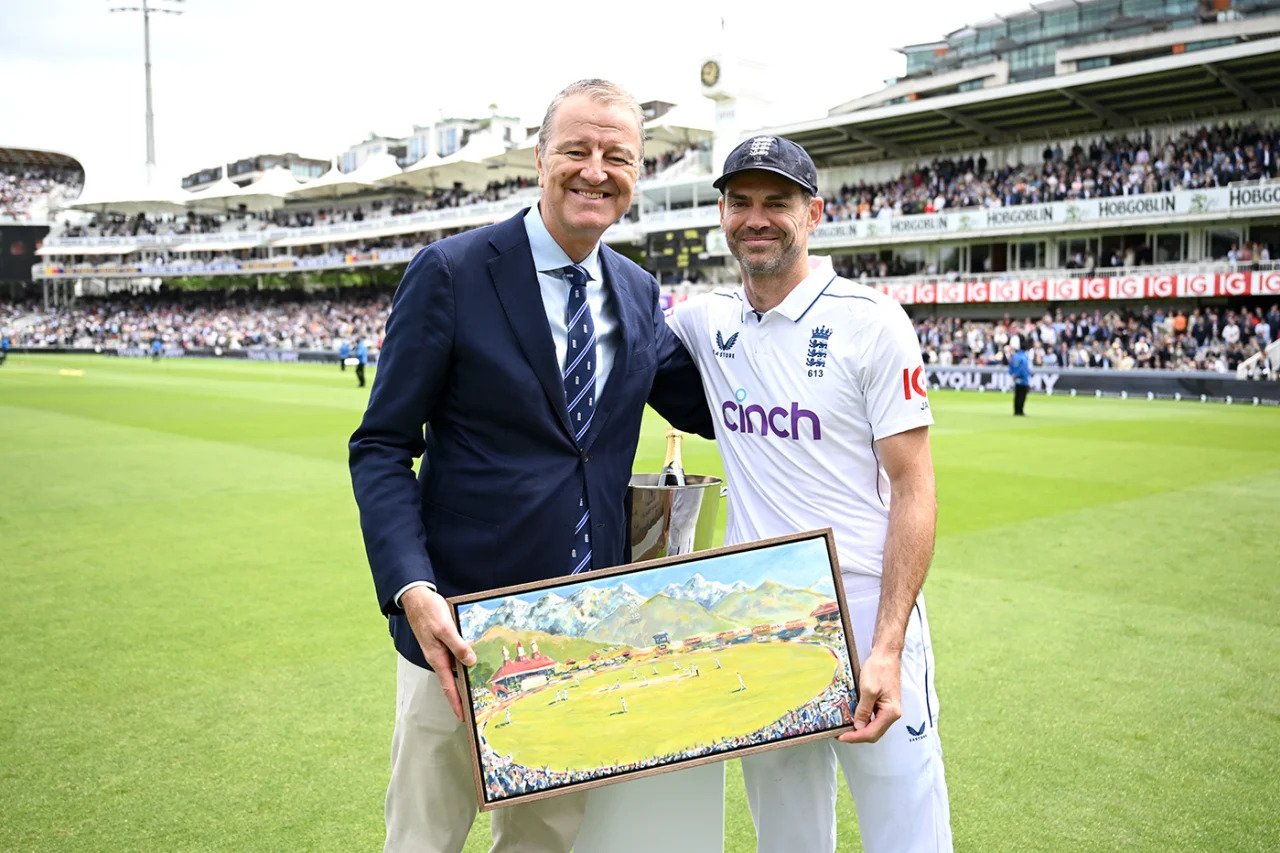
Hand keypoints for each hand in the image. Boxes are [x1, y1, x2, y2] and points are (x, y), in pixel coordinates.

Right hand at [401, 586, 475, 721]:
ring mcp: (439, 651)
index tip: (463, 717)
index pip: (448, 687)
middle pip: (451, 682)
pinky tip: (472, 664)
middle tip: (474, 709)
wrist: (416, 598)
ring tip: (476, 691)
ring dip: (463, 681)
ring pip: (454, 670)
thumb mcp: (445, 628)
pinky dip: (463, 664)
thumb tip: (470, 661)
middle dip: (461, 696)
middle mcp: (438, 657)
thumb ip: (458, 645)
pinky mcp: (442, 642)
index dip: (456, 703)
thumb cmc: (429, 612)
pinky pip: (454, 658)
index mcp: (437, 658)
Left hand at [838, 647, 901, 743]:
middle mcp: (892, 713)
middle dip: (857, 735)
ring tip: (844, 728)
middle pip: (873, 733)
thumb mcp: (868, 689)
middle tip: (840, 734)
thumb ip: (863, 710)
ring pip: (873, 726)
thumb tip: (858, 726)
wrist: (886, 655)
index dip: (855, 737)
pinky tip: (852, 717)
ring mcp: (888, 709)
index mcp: (891, 712)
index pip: (872, 733)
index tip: (841, 736)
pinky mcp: (883, 704)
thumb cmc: (880, 668)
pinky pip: (873, 717)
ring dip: (859, 729)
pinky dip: (862, 720)